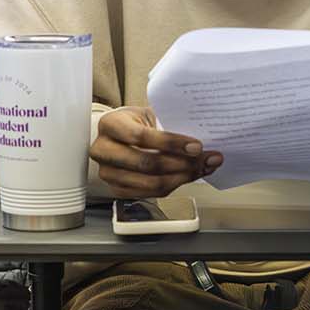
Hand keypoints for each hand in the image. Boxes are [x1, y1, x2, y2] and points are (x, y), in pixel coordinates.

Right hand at [90, 106, 220, 198]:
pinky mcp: (117, 189)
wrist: (120, 134)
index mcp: (110, 124)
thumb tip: (206, 144)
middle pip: (145, 164)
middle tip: (204, 160)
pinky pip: (150, 194)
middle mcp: (103, 149)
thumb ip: (173, 126)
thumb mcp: (150, 115)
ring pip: (150, 183)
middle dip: (181, 164)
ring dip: (182, 177)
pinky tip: (187, 176)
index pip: (140, 136)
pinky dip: (174, 186)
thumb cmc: (137, 122)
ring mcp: (108, 172)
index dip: (171, 143)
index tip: (196, 146)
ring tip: (201, 169)